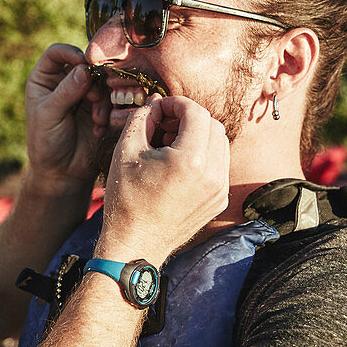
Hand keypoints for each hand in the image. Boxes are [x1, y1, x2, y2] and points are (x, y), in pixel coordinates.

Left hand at [24, 43, 101, 192]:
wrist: (62, 172)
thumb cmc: (47, 142)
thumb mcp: (50, 115)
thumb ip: (66, 92)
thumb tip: (84, 69)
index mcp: (44, 79)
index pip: (56, 52)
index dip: (71, 53)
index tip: (84, 64)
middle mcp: (64, 81)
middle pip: (85, 64)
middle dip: (93, 81)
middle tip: (93, 99)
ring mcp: (83, 93)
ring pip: (101, 81)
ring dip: (103, 99)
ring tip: (97, 120)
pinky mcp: (99, 107)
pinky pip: (111, 98)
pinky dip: (108, 111)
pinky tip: (99, 128)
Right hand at [96, 96, 229, 264]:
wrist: (135, 244)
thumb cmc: (126, 199)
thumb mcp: (125, 152)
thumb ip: (142, 118)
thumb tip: (155, 102)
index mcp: (190, 160)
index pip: (196, 113)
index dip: (177, 104)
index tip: (160, 109)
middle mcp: (213, 174)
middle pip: (213, 125)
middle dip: (189, 118)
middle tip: (165, 124)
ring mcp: (219, 189)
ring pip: (220, 144)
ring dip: (199, 136)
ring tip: (170, 144)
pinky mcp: (219, 200)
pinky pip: (219, 165)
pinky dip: (203, 156)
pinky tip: (178, 164)